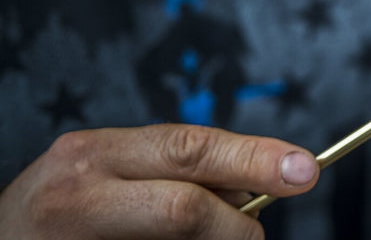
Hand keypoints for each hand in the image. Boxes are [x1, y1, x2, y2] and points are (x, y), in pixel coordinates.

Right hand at [0, 124, 317, 238]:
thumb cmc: (59, 216)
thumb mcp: (108, 176)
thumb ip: (176, 173)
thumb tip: (255, 181)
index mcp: (94, 154)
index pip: (190, 147)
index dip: (255, 157)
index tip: (306, 170)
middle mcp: (78, 193)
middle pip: (184, 204)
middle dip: (237, 224)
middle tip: (258, 235)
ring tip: (212, 238)